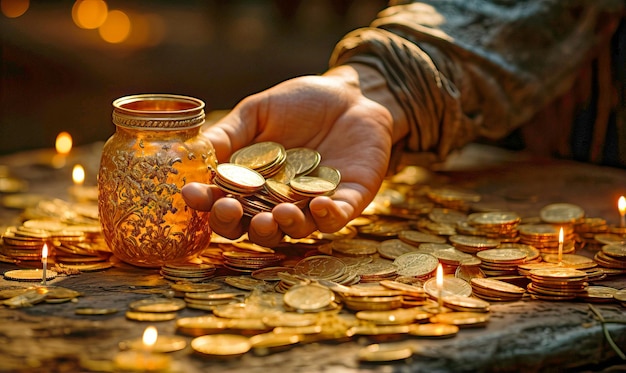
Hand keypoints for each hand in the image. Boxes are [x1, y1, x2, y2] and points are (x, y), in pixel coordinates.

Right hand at [182, 64, 406, 246]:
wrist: (349, 95)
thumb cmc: (300, 104)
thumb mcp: (258, 113)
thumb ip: (229, 134)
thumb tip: (185, 151)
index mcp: (254, 185)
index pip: (225, 202)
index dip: (207, 203)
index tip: (192, 194)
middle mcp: (280, 202)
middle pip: (254, 228)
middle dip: (240, 224)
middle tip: (230, 210)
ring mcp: (314, 204)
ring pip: (295, 230)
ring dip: (283, 226)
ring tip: (276, 215)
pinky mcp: (348, 200)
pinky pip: (337, 218)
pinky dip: (328, 217)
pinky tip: (319, 205)